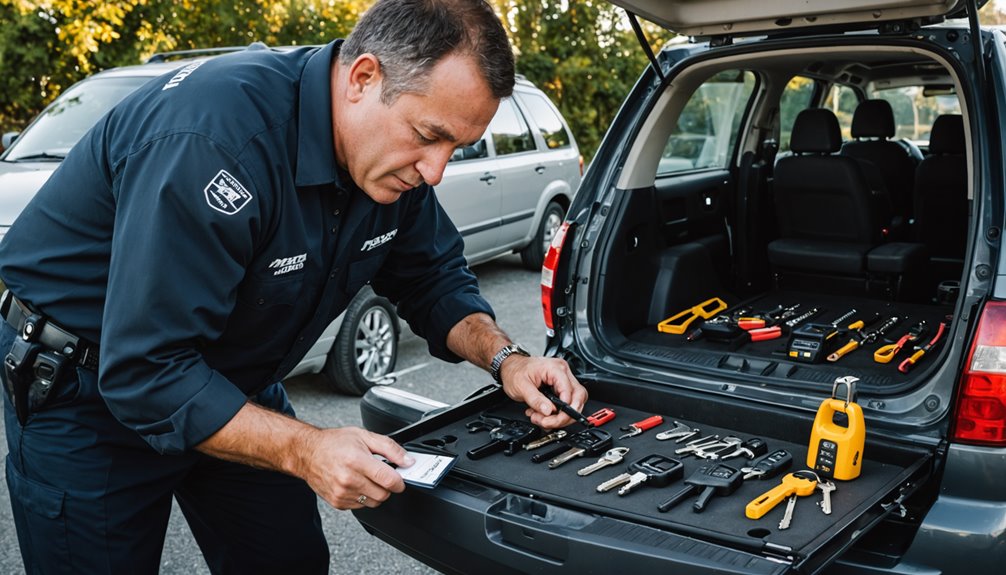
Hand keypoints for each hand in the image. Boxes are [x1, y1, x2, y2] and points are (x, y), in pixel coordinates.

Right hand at [296, 426, 412, 509]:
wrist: (307, 453)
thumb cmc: (334, 443)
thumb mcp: (364, 436)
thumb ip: (390, 448)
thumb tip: (407, 461)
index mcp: (357, 461)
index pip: (389, 480)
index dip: (400, 480)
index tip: (400, 478)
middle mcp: (348, 479)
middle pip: (384, 494)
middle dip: (388, 486)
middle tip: (381, 474)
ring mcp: (342, 493)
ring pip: (374, 502)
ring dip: (376, 492)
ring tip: (366, 477)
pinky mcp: (338, 503)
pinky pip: (361, 506)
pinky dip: (364, 497)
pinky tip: (356, 483)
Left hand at [498, 355, 587, 428]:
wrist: (511, 368)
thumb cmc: (515, 372)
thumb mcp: (521, 386)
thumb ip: (536, 400)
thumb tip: (548, 411)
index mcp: (555, 369)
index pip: (569, 390)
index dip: (565, 407)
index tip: (554, 417)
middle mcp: (563, 373)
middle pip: (577, 397)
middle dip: (565, 415)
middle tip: (548, 422)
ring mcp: (563, 380)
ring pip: (574, 403)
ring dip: (559, 416)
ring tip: (541, 418)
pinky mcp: (560, 388)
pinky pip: (566, 404)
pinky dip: (556, 414)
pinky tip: (543, 414)